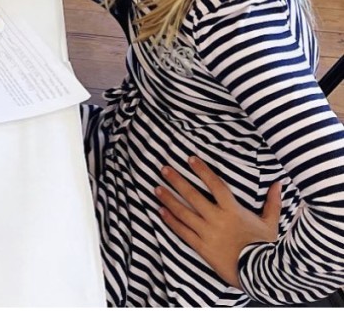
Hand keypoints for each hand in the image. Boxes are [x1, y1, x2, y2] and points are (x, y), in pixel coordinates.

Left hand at [156, 156, 281, 289]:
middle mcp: (218, 220)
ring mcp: (209, 234)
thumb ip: (273, 202)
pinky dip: (171, 221)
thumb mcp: (271, 224)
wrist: (262, 275)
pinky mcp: (203, 248)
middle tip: (164, 169)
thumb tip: (279, 183)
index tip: (190, 159)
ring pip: (184, 213)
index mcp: (234, 211)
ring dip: (169, 199)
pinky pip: (183, 232)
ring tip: (156, 188)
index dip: (203, 171)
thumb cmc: (266, 247)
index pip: (216, 185)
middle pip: (194, 197)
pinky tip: (161, 211)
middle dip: (177, 181)